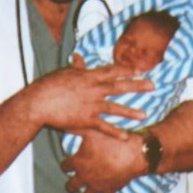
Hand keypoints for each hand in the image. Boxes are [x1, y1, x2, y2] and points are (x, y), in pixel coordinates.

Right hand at [23, 53, 154, 138]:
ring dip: (130, 112)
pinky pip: (103, 126)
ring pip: (114, 108)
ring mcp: (90, 105)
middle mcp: (93, 90)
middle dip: (137, 85)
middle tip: (153, 86)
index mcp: (88, 77)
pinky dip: (114, 132)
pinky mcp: (85, 120)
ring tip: (144, 115)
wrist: (38, 102)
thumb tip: (78, 56)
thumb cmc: (49, 85)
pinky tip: (125, 136)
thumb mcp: (64, 73)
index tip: (139, 70)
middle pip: (119, 86)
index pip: (112, 71)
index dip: (126, 71)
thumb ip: (76, 67)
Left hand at [60, 129, 146, 192]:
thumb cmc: (111, 140)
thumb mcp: (92, 131)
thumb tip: (67, 125)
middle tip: (72, 185)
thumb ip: (78, 129)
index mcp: (78, 162)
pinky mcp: (109, 190)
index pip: (65, 166)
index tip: (67, 165)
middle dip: (71, 185)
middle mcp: (85, 176)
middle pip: (72, 185)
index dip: (66, 165)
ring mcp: (97, 185)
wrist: (131, 153)